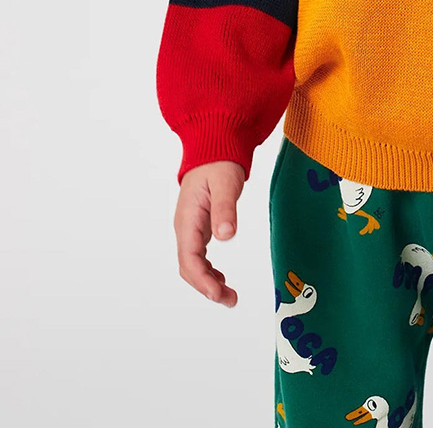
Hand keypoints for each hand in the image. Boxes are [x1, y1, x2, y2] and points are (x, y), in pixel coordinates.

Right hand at [174, 161, 244, 306]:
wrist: (214, 148)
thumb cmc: (219, 163)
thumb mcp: (226, 184)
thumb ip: (226, 209)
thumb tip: (226, 236)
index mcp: (188, 219)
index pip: (190, 259)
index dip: (202, 281)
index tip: (218, 295)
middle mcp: (185, 227)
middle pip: (189, 267)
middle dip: (207, 287)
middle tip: (231, 300)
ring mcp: (191, 228)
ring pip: (194, 263)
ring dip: (208, 282)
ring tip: (229, 296)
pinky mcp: (199, 226)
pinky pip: (199, 255)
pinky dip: (209, 270)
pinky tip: (221, 279)